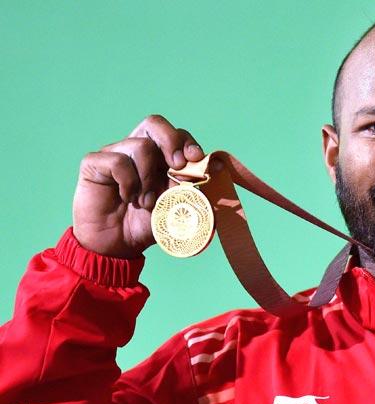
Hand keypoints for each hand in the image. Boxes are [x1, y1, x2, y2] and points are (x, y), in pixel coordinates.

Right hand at [72, 115, 204, 257]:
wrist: (118, 246)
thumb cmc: (148, 224)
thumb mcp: (178, 207)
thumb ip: (195, 187)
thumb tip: (218, 166)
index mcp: (161, 158)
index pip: (177, 135)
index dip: (189, 143)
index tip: (197, 160)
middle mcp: (139, 151)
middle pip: (155, 124)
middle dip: (171, 141)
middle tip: (178, 165)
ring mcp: (115, 154)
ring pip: (140, 146)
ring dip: (149, 177)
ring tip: (146, 202)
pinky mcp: (94, 163)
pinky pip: (117, 161)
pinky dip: (128, 183)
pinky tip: (127, 198)